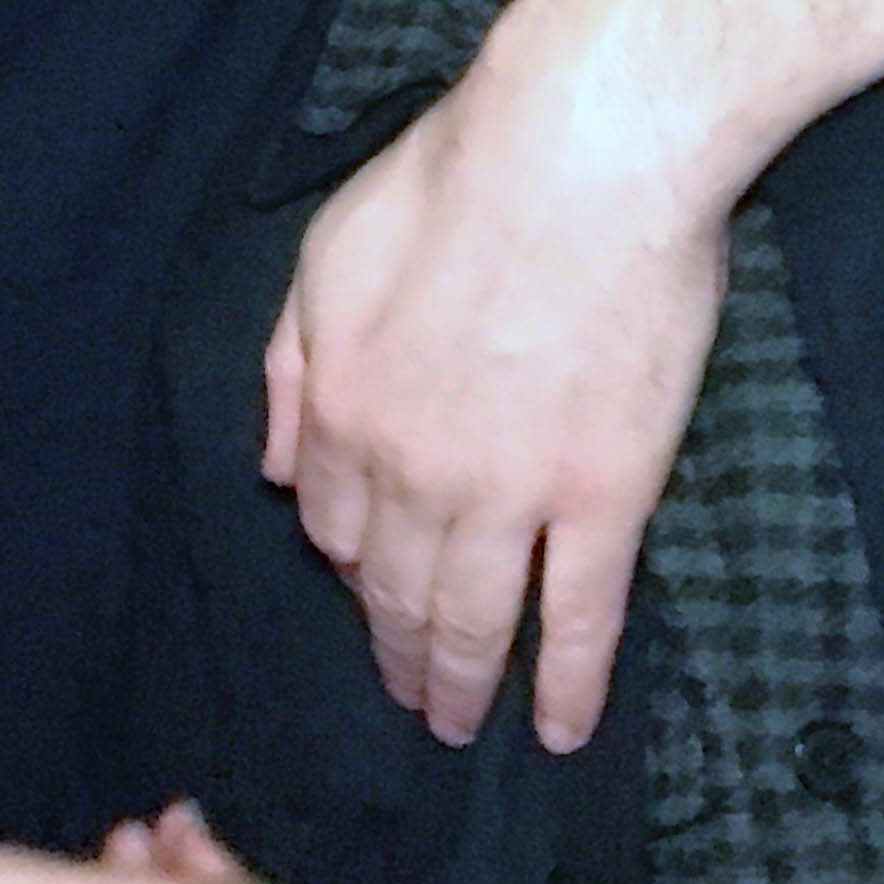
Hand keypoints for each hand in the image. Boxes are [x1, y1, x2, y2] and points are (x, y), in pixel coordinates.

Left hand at [268, 29, 723, 753]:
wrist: (577, 155)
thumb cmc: (451, 181)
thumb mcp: (325, 256)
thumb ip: (290, 365)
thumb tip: (279, 470)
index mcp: (340, 405)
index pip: (333, 522)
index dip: (349, 562)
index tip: (366, 589)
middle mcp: (411, 470)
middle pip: (395, 587)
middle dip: (395, 651)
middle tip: (407, 699)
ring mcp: (511, 492)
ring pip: (475, 616)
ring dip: (462, 681)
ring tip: (460, 728)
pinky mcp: (605, 494)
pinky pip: (580, 614)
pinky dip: (567, 679)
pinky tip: (561, 726)